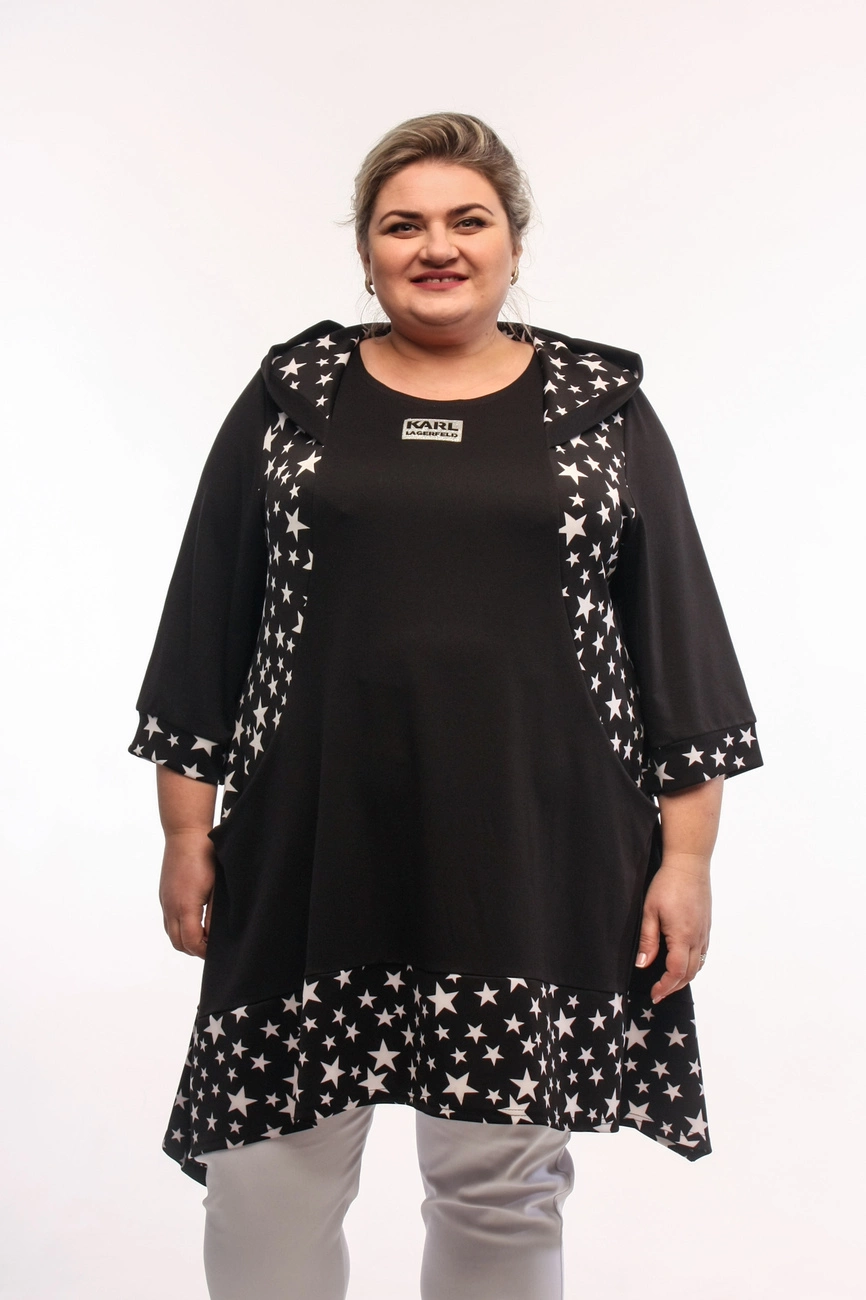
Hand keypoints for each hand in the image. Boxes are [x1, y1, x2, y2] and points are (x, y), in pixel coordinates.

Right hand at [158, 830, 215, 957]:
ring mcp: (165, 900)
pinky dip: (179, 928)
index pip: (192, 943)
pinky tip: (194, 921)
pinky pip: (168, 920)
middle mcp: (171, 907)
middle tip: (212, 947)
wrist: (185, 834)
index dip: (205, 952)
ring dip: (185, 940)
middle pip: (178, 943)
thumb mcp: (216, 888)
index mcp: (185, 906)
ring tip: (205, 936)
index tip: (218, 951)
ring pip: (170, 933)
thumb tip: (214, 936)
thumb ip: (214, 915)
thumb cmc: (204, 856)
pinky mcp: (164, 894)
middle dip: (194, 950)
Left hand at [635, 854, 711, 1002]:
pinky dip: (693, 965)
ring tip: (669, 983)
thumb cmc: (667, 884)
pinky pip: (702, 954)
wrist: (689, 865)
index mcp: (683, 936)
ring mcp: (704, 933)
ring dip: (684, 978)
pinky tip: (682, 963)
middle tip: (659, 993)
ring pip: (698, 965)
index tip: (655, 993)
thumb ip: (648, 940)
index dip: (665, 986)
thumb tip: (643, 964)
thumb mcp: (650, 911)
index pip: (677, 972)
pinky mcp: (706, 927)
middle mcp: (697, 938)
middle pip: (690, 973)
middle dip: (674, 987)